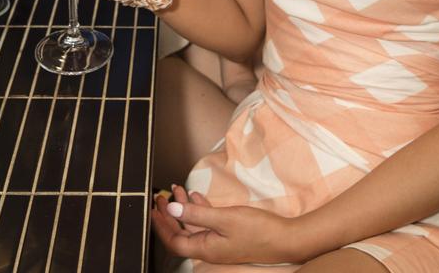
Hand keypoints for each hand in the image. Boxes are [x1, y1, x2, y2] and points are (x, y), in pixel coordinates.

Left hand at [152, 186, 302, 264]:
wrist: (284, 239)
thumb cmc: (257, 230)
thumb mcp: (224, 218)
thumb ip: (197, 214)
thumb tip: (172, 210)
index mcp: (206, 248)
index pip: (174, 240)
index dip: (161, 225)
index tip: (154, 208)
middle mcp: (210, 248)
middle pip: (182, 232)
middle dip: (170, 213)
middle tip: (162, 196)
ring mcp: (219, 242)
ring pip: (195, 225)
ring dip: (185, 208)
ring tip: (177, 188)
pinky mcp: (228, 235)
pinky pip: (208, 223)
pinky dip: (200, 209)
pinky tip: (197, 197)